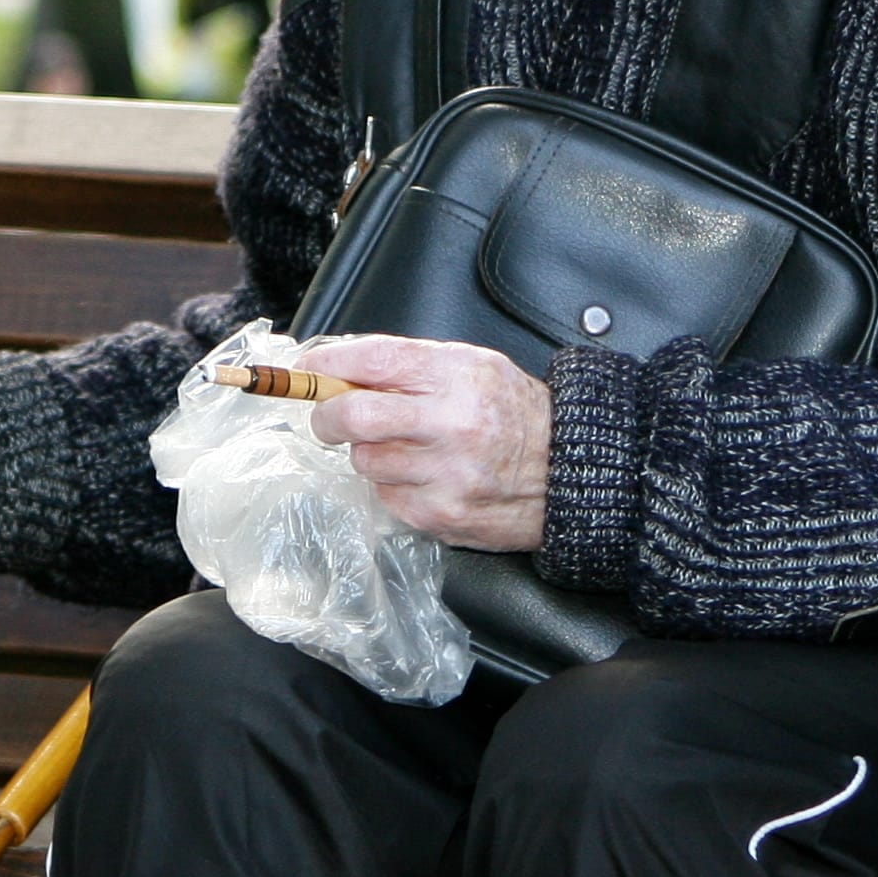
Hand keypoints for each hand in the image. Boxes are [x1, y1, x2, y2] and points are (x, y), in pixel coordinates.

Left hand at [300, 335, 550, 551]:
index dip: (327, 362)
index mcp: (457, 376)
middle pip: (352, 416)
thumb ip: (411, 365)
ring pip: (364, 460)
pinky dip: (393, 484)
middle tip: (328, 416)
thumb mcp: (473, 366)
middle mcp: (451, 424)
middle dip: (326, 415)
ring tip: (403, 447)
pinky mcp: (440, 515)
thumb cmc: (516, 414)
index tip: (308, 367)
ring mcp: (444, 475)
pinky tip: (424, 476)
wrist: (569, 472)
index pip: (371, 360)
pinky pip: (386, 496)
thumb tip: (341, 367)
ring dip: (369, 452)